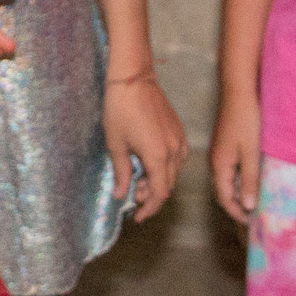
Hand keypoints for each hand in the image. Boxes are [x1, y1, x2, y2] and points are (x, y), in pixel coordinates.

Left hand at [105, 73, 186, 222]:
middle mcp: (174, 150)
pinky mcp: (179, 131)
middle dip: (150, 195)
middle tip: (131, 194)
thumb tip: (121, 195)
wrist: (133, 78)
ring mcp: (179, 139)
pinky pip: (176, 158)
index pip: (159, 193)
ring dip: (157, 180)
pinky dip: (163, 166)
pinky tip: (147, 162)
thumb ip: (122, 172)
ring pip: (173, 172)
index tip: (137, 216)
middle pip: (167, 185)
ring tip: (137, 177)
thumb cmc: (121, 109)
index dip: (149, 208)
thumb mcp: (116, 144)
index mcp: (158, 156)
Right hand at [211, 87, 263, 223]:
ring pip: (226, 181)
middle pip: (222, 192)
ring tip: (255, 201)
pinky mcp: (224, 146)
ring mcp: (218, 153)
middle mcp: (215, 162)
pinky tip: (250, 180)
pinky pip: (228, 171)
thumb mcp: (251, 153)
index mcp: (219, 165)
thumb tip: (248, 206)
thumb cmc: (246, 120)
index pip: (224, 198)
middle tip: (254, 216)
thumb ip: (250, 181)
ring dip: (238, 193)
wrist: (238, 92)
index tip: (252, 223)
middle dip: (236, 206)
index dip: (237, 213)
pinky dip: (238, 181)